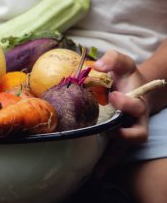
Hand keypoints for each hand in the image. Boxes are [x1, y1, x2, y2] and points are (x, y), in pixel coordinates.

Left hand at [92, 50, 149, 178]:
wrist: (134, 88)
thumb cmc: (126, 76)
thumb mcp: (122, 63)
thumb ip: (112, 59)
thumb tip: (98, 65)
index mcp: (138, 103)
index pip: (137, 108)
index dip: (127, 104)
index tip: (113, 95)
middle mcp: (136, 122)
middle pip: (137, 134)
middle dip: (123, 133)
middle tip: (106, 131)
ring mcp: (127, 132)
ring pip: (125, 149)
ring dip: (113, 157)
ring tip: (98, 169)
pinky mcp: (117, 139)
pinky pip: (114, 155)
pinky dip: (106, 165)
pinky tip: (96, 176)